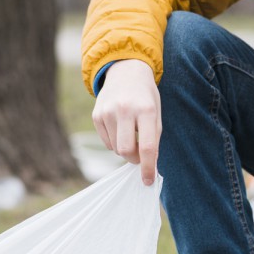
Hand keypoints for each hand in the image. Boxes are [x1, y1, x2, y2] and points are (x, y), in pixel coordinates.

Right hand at [91, 59, 161, 184]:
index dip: (148, 167)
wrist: (125, 72)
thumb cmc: (145, 97)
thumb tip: (149, 166)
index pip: (147, 147)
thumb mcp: (156, 113)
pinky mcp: (96, 115)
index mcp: (146, 110)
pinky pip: (106, 141)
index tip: (148, 181)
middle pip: (125, 151)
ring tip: (130, 132)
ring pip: (115, 148)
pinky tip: (120, 127)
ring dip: (124, 148)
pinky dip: (115, 141)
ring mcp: (107, 112)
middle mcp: (124, 110)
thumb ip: (154, 138)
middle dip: (134, 159)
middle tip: (140, 155)